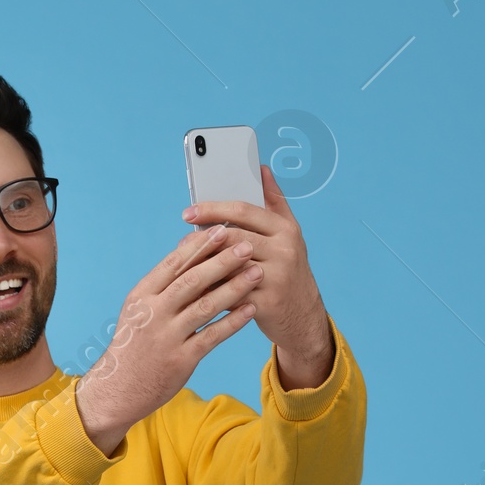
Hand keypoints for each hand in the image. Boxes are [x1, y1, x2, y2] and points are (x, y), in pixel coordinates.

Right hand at [75, 226, 260, 453]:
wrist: (118, 390)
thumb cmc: (134, 345)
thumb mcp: (139, 310)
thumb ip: (163, 286)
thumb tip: (192, 253)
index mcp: (142, 295)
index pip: (174, 262)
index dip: (201, 245)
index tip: (223, 229)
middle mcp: (153, 313)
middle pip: (192, 280)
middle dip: (222, 260)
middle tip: (247, 246)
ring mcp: (167, 337)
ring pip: (206, 306)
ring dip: (234, 288)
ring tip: (257, 273)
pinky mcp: (181, 360)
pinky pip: (213, 336)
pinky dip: (233, 321)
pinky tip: (251, 309)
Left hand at [181, 167, 333, 390]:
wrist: (302, 316)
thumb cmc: (288, 270)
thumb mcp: (288, 234)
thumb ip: (274, 201)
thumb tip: (260, 168)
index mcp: (285, 228)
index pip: (244, 210)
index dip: (214, 209)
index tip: (190, 211)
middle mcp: (283, 249)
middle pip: (234, 236)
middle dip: (204, 238)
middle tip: (182, 241)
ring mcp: (276, 276)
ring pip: (231, 265)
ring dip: (204, 264)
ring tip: (186, 264)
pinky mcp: (267, 302)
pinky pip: (231, 294)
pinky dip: (212, 291)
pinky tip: (196, 289)